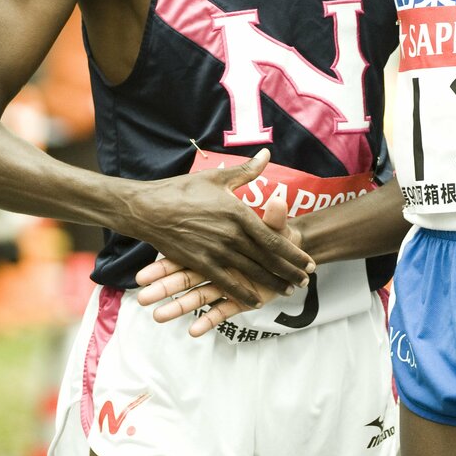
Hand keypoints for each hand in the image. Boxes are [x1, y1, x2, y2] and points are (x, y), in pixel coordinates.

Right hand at [126, 149, 312, 310]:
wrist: (147, 208)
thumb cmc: (182, 190)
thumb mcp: (216, 178)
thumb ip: (245, 172)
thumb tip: (266, 154)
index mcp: (238, 213)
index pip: (273, 238)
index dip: (293, 253)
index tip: (308, 262)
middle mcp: (231, 235)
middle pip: (268, 259)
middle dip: (289, 271)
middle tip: (306, 281)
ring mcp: (216, 251)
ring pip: (252, 273)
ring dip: (272, 283)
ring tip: (288, 290)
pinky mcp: (200, 263)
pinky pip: (227, 283)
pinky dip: (242, 294)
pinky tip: (255, 301)